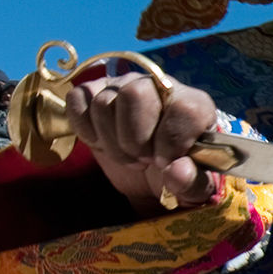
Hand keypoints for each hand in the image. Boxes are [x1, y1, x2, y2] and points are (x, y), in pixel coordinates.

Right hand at [69, 67, 221, 214]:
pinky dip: (85, 128)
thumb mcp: (194, 189)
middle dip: (134, 139)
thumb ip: (192, 182)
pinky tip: (103, 143)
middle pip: (134, 93)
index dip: (170, 141)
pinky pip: (78, 99)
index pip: (183, 109)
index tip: (165, 162)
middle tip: (143, 160)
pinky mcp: (94, 92)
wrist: (151, 173)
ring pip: (103, 102)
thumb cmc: (176, 174)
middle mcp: (158, 85)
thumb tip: (176, 172)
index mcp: (194, 104)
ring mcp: (123, 84)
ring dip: (111, 142)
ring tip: (127, 156)